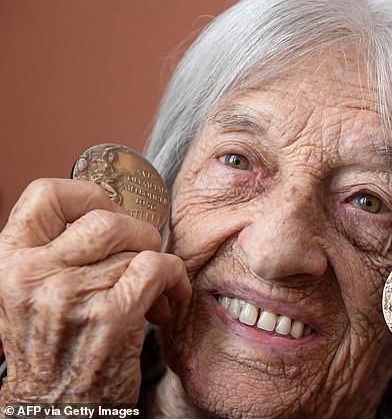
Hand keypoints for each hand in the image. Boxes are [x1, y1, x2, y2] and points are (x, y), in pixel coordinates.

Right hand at [0, 179, 190, 403]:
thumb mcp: (34, 293)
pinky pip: (157, 268)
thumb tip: (113, 217)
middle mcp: (34, 275)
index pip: (46, 194)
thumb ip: (59, 254)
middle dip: (139, 233)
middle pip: (106, 219)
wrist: (53, 410)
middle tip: (145, 252)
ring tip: (157, 292)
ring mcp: (71, 295)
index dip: (89, 195)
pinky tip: (171, 295)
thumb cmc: (53, 349)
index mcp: (11, 262)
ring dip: (159, 267)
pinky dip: (174, 277)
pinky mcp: (110, 316)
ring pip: (137, 249)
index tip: (112, 213)